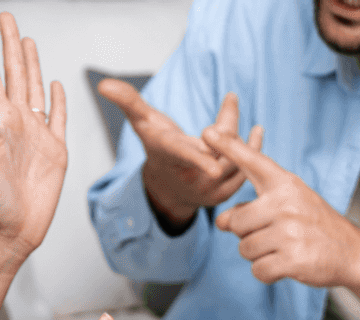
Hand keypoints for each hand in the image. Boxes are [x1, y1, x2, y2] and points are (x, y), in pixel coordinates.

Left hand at [0, 14, 67, 262]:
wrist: (12, 229)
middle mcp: (16, 122)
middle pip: (14, 74)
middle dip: (9, 45)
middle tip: (5, 17)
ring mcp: (37, 134)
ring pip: (35, 88)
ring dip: (32, 64)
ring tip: (25, 40)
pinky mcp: (56, 149)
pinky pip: (58, 117)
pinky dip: (58, 99)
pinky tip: (55, 84)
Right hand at [97, 81, 257, 227]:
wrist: (169, 186)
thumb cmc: (157, 147)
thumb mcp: (142, 123)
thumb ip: (128, 102)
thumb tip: (104, 85)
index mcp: (170, 157)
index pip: (183, 157)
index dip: (197, 161)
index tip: (212, 167)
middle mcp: (190, 178)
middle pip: (219, 149)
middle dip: (228, 122)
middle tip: (230, 99)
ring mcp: (209, 190)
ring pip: (236, 158)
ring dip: (239, 133)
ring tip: (236, 109)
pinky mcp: (225, 194)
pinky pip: (245, 170)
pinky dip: (252, 148)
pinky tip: (256, 131)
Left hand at [201, 125, 359, 319]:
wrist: (353, 253)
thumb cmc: (315, 226)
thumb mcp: (287, 205)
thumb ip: (251, 208)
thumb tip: (220, 221)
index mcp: (285, 184)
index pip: (252, 161)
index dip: (229, 147)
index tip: (207, 131)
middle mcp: (286, 203)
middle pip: (235, 223)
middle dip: (248, 235)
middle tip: (275, 235)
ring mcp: (290, 231)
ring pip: (244, 249)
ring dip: (259, 255)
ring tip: (284, 248)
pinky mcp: (293, 258)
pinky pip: (258, 270)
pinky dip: (268, 273)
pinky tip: (287, 264)